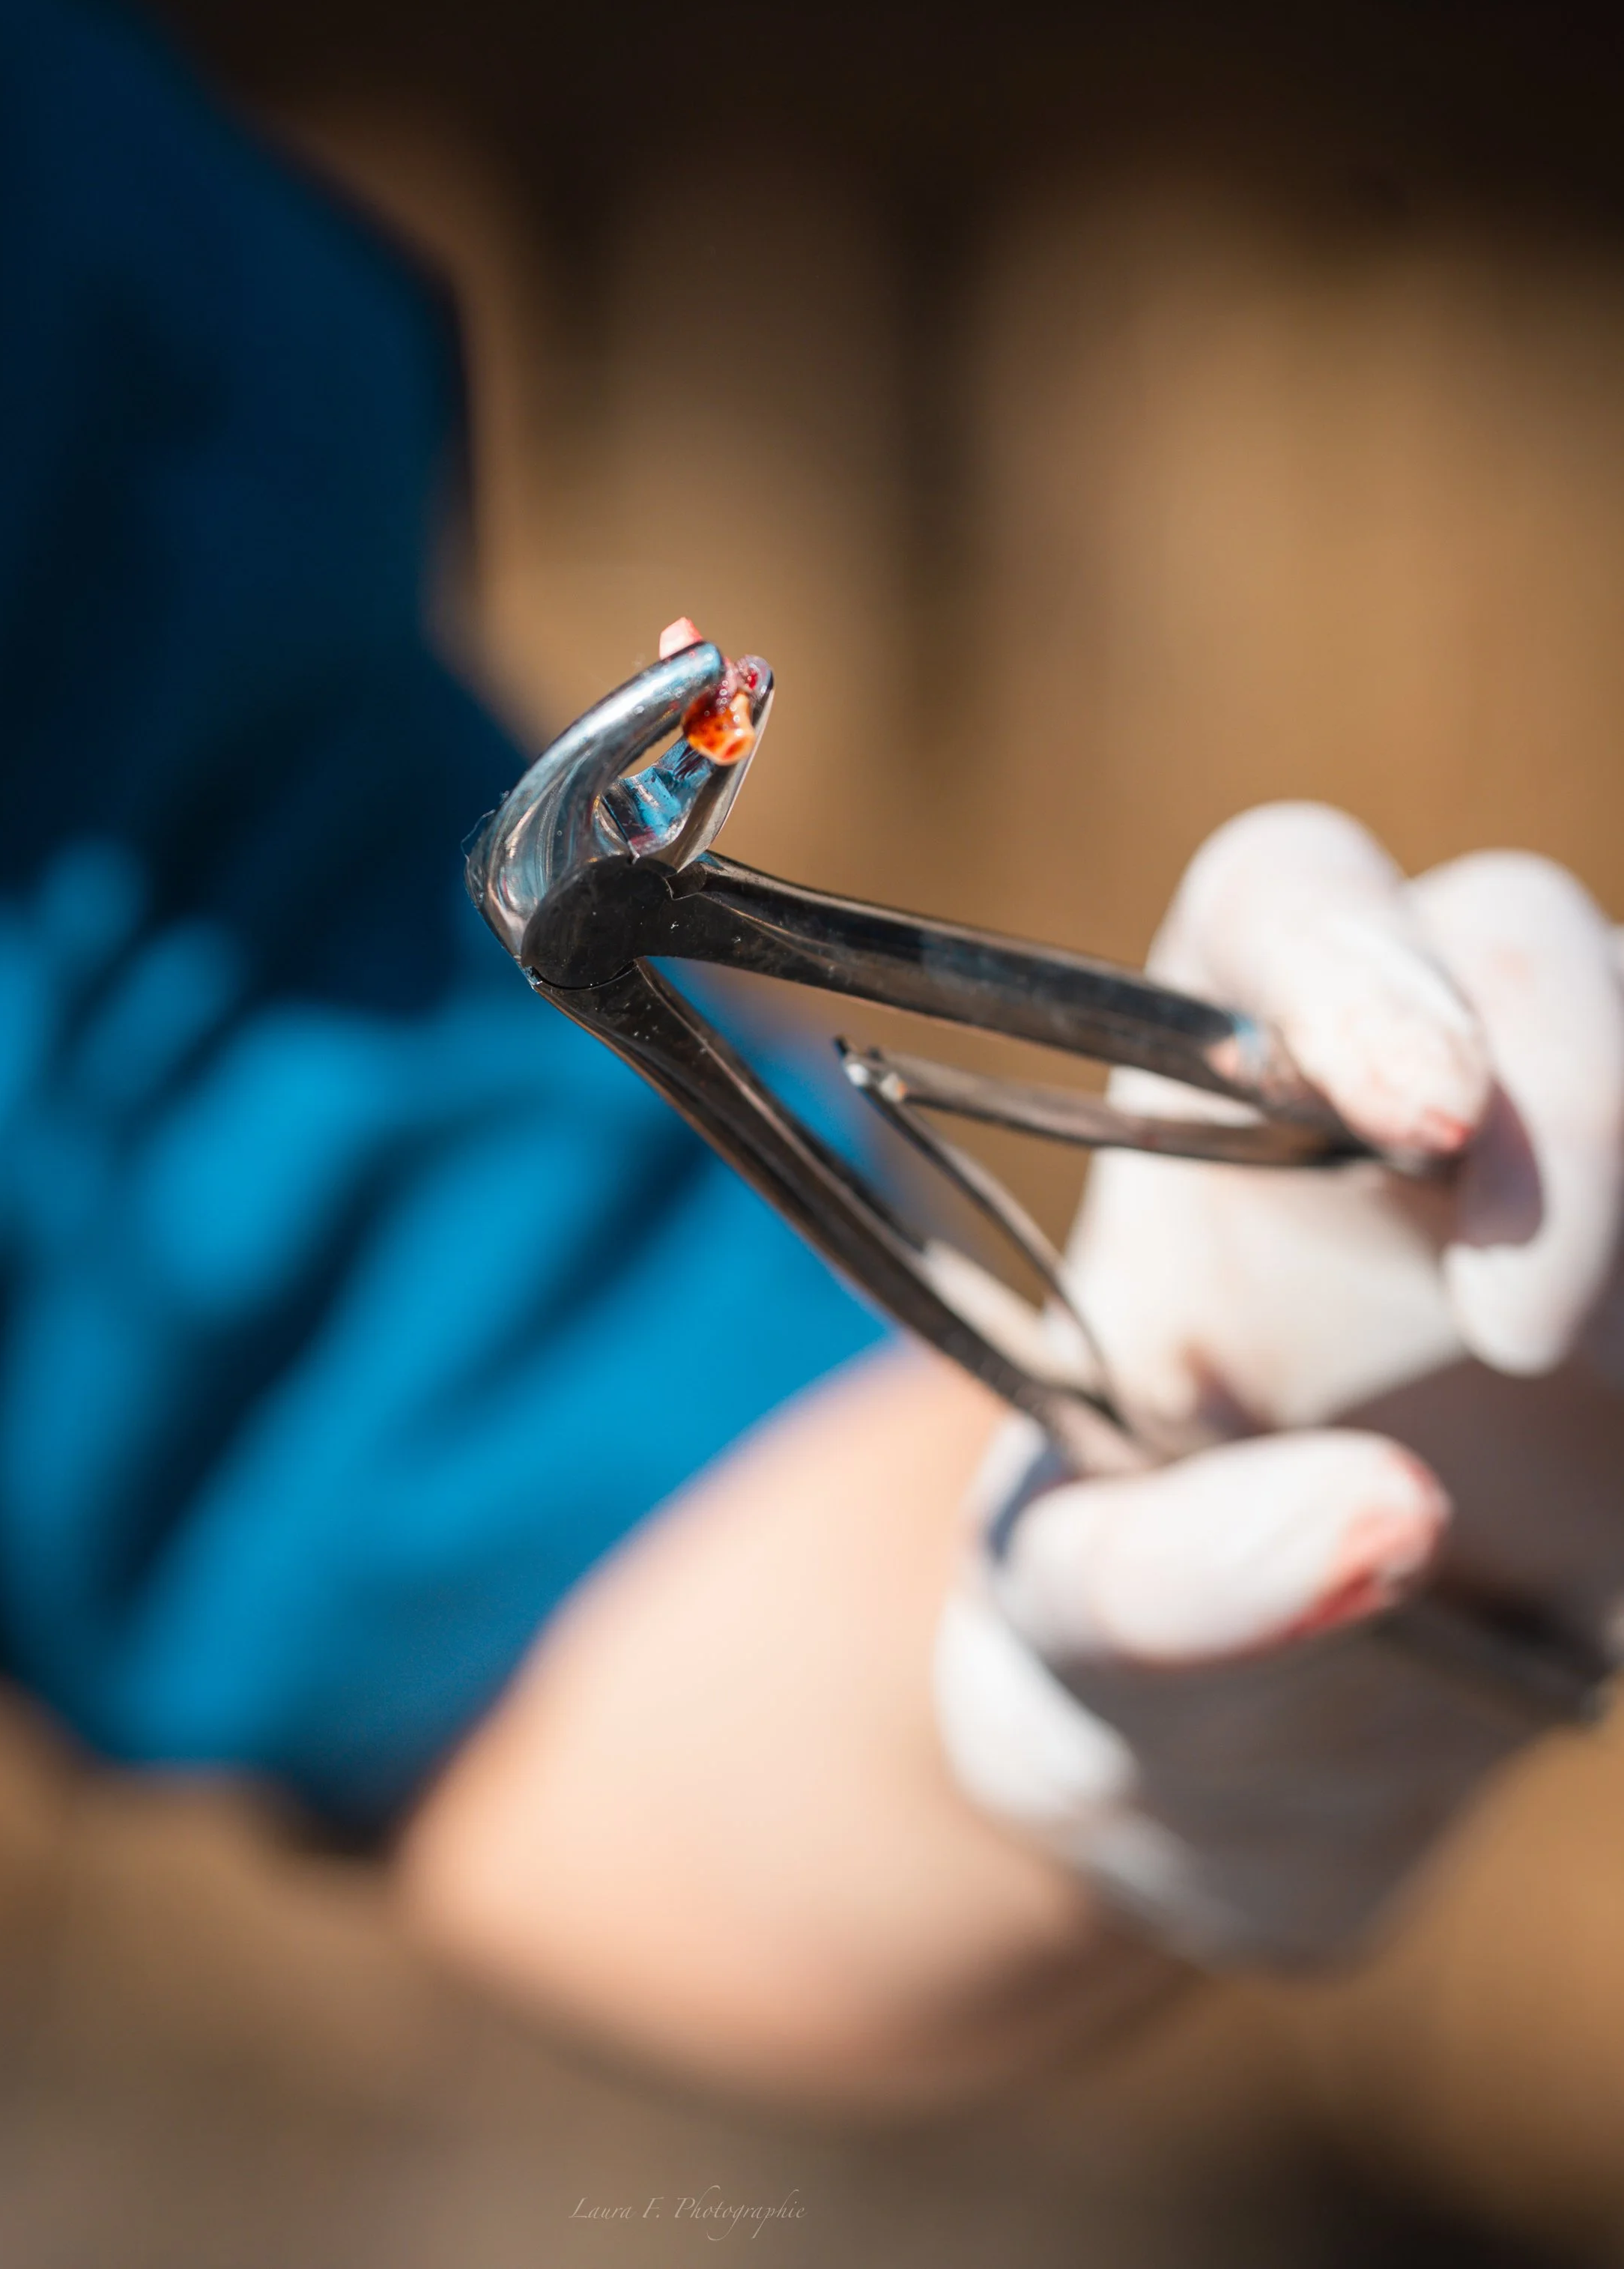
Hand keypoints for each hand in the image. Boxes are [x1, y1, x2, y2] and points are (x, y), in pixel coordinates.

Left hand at [936, 805, 1623, 1968]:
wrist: (1258, 1738)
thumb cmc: (1121, 1621)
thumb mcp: (1067, 1629)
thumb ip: (1166, 1582)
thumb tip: (1387, 1518)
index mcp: (1197, 1093)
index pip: (1282, 898)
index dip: (1356, 961)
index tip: (1413, 1108)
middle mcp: (1392, 1090)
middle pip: (1517, 935)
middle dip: (1567, 1088)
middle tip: (1523, 1332)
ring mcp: (1555, 1175)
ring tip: (1591, 1400)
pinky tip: (1623, 1460)